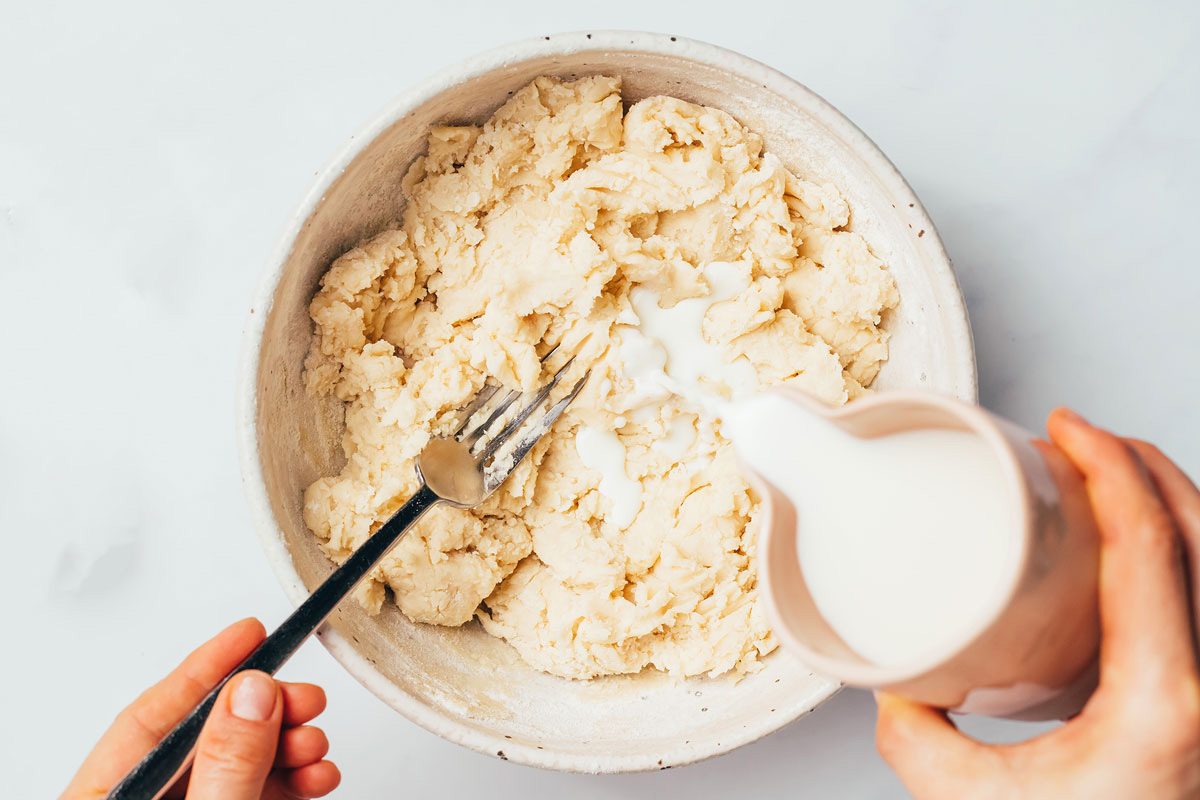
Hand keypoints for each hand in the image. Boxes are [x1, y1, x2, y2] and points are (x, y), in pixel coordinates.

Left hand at [63, 618, 339, 798]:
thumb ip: (228, 764)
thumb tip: (251, 694)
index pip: (150, 715)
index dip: (206, 666)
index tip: (251, 630)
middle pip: (202, 736)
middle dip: (264, 711)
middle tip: (305, 699)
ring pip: (234, 764)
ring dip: (286, 747)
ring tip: (316, 746)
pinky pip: (252, 792)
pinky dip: (289, 780)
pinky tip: (314, 775)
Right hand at [875, 408, 1199, 798]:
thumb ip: (915, 736)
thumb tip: (894, 680)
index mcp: (1165, 701)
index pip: (1154, 547)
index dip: (1113, 467)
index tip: (1069, 427)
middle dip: (1146, 463)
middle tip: (1083, 436)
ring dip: (1170, 500)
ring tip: (1109, 475)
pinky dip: (1180, 549)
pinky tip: (1141, 549)